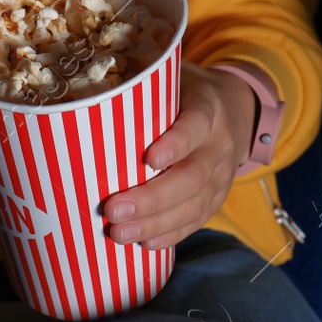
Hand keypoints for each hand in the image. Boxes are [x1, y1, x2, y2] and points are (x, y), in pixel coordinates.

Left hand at [101, 62, 256, 250]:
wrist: (238, 110)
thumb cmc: (186, 93)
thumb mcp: (172, 79)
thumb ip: (141, 89)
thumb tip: (83, 97)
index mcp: (208, 107)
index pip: (196, 124)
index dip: (177, 142)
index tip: (149, 158)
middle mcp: (220, 143)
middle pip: (192, 176)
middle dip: (152, 198)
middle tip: (113, 210)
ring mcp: (223, 174)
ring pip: (195, 204)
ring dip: (156, 223)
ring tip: (120, 233)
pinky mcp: (218, 196)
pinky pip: (199, 219)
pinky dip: (171, 233)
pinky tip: (146, 243)